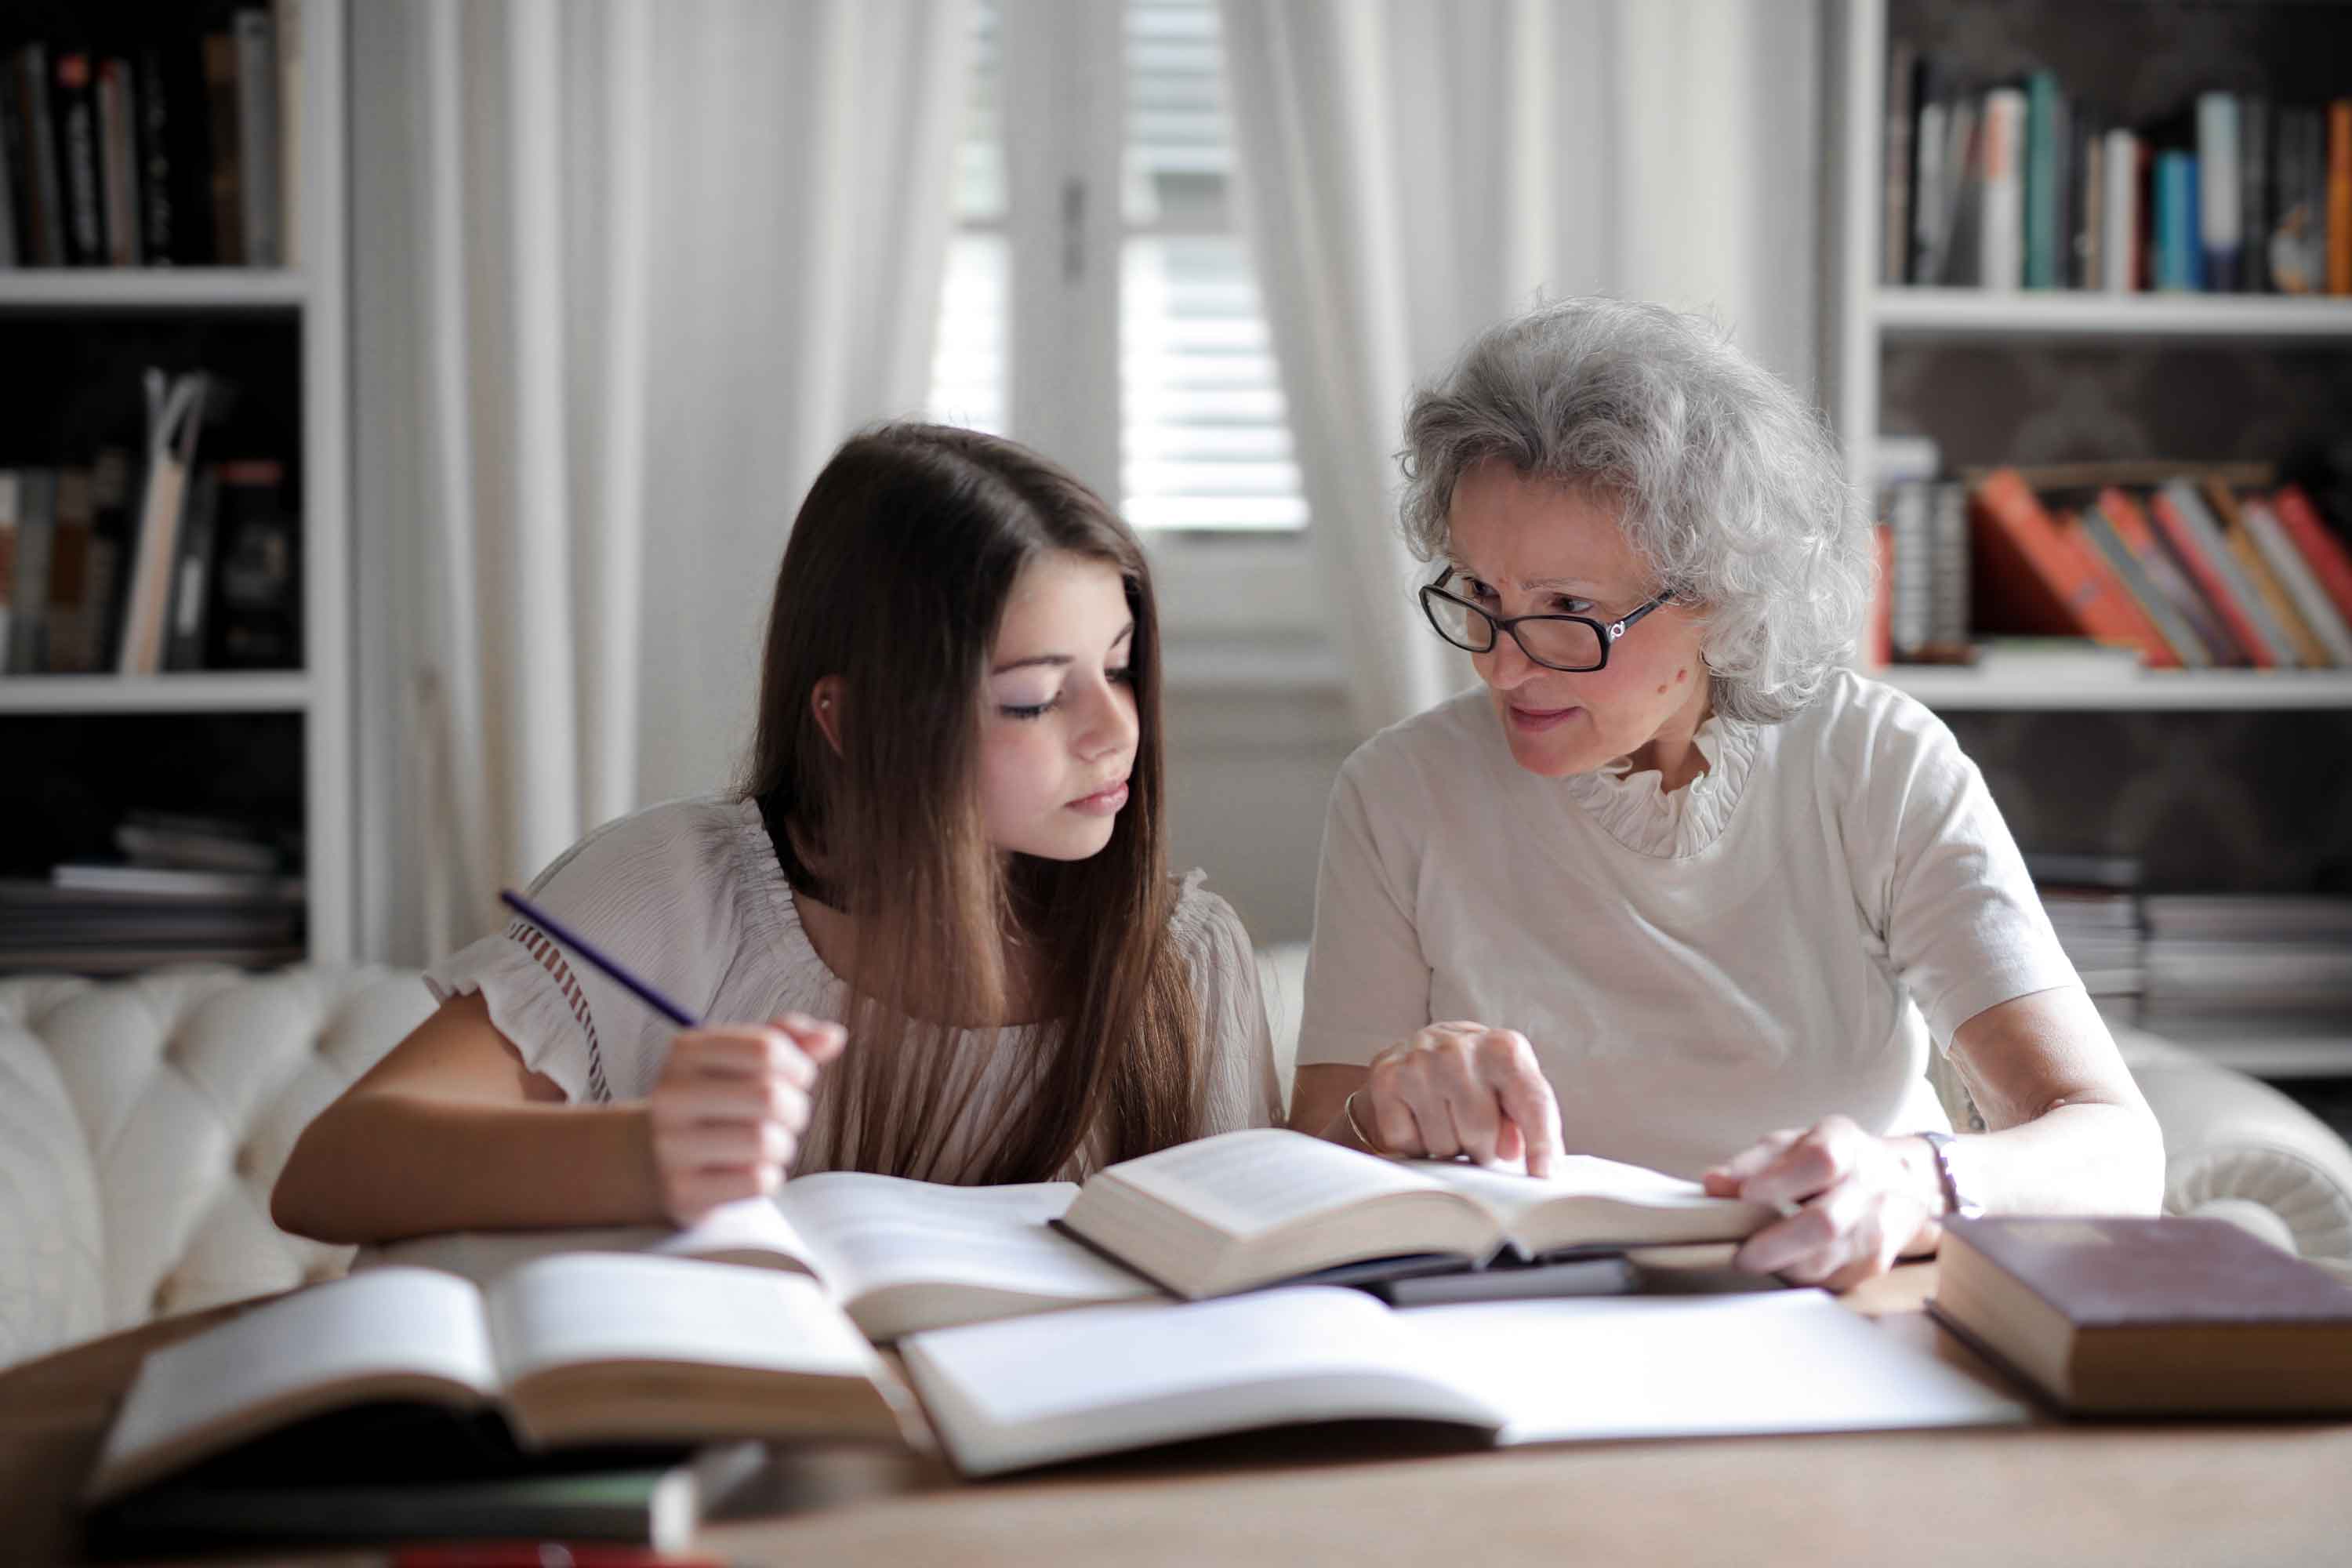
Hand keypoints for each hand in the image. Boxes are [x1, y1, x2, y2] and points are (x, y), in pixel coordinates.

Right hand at [646, 1013, 846, 1224]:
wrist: (653, 1158)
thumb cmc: (716, 1101)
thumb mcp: (742, 1060)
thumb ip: (789, 1039)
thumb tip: (833, 1036)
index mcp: (686, 1052)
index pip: (767, 1049)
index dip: (798, 1065)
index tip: (795, 1077)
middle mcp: (672, 1096)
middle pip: (769, 1096)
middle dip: (795, 1108)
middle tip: (786, 1116)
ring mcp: (671, 1146)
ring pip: (765, 1142)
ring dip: (783, 1145)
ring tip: (767, 1144)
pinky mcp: (683, 1192)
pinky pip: (757, 1182)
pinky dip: (769, 1177)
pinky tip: (749, 1171)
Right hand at [1358, 1022, 1563, 1176]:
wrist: (1421, 1049)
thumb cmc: (1478, 1078)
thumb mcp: (1510, 1090)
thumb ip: (1523, 1121)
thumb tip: (1511, 1151)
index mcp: (1505, 1049)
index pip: (1532, 1103)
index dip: (1541, 1143)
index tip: (1543, 1174)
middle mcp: (1460, 1049)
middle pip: (1482, 1134)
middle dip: (1482, 1149)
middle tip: (1474, 1133)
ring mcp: (1419, 1063)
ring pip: (1443, 1145)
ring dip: (1448, 1147)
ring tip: (1446, 1120)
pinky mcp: (1386, 1079)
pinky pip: (1407, 1143)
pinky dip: (1415, 1144)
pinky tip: (1419, 1118)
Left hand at [1702, 1115, 1942, 1288]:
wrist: (1903, 1185)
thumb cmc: (1830, 1162)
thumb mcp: (1791, 1146)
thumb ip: (1751, 1163)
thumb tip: (1713, 1183)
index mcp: (1845, 1145)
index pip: (1820, 1160)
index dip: (1781, 1180)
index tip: (1746, 1195)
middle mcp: (1869, 1186)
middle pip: (1826, 1223)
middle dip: (1776, 1243)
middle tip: (1740, 1254)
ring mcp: (1878, 1228)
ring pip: (1828, 1260)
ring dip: (1783, 1266)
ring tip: (1752, 1260)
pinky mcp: (1875, 1263)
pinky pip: (1830, 1279)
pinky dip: (1799, 1277)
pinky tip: (1781, 1266)